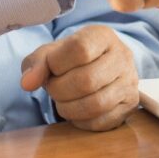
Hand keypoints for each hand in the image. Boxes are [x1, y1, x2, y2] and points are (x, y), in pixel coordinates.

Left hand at [20, 25, 138, 131]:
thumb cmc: (71, 59)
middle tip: (53, 88)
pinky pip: (102, 121)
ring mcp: (129, 82)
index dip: (57, 63)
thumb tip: (28, 83)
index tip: (51, 68)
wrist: (98, 67)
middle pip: (87, 80)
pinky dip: (81, 121)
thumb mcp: (51, 53)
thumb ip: (36, 63)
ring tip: (62, 100)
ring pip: (96, 104)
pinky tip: (76, 110)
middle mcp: (122, 56)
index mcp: (103, 36)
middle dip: (60, 89)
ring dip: (68, 108)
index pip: (80, 49)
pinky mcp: (130, 105)